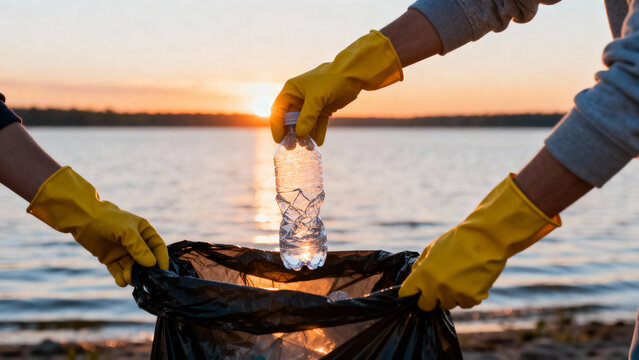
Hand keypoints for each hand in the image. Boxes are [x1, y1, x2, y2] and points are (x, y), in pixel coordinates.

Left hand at [27, 166, 168, 286]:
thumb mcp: (127, 232)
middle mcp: (135, 242)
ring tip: (128, 278)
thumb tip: (152, 264)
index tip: (163, 272)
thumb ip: (139, 248)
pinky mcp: (110, 258)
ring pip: (131, 267)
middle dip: (144, 270)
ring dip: (131, 275)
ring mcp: (122, 251)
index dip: (161, 258)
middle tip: (143, 279)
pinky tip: (121, 281)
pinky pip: (118, 270)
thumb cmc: (108, 220)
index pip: (157, 247)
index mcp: (143, 231)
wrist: (83, 218)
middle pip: (145, 260)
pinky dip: (120, 277)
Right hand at [269, 30, 402, 145]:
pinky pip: (317, 123)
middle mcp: (299, 97)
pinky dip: (317, 132)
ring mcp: (312, 103)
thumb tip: (300, 134)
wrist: (353, 74)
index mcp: (291, 90)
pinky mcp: (323, 108)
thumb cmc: (331, 80)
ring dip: (306, 134)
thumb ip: (307, 117)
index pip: (278, 110)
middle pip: (291, 119)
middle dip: (293, 133)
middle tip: (293, 147)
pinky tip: (318, 142)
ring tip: (308, 147)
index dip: (277, 126)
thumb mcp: (317, 98)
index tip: (279, 140)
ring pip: (305, 123)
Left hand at [399, 174, 560, 310]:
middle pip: (425, 305)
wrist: (485, 239)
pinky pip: (465, 303)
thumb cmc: (457, 241)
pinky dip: (467, 296)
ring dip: (450, 295)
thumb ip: (420, 267)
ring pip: (446, 304)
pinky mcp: (471, 298)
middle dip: (429, 298)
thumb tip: (414, 280)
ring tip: (459, 277)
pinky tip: (471, 280)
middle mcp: (435, 287)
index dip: (410, 293)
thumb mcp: (431, 249)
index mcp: (422, 274)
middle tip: (438, 286)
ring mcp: (454, 294)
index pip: (406, 294)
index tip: (415, 292)